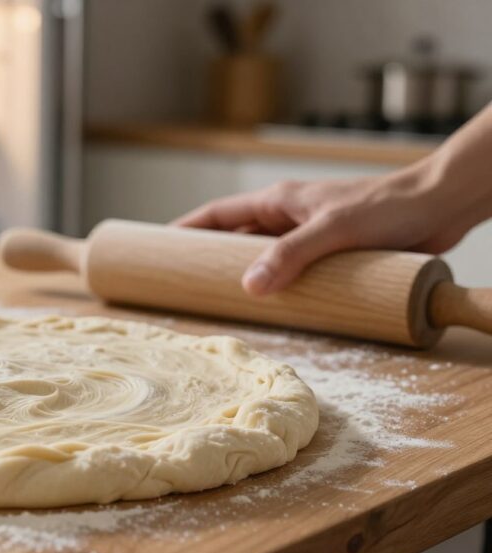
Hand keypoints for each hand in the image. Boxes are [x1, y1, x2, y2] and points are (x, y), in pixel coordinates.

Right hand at [172, 167, 483, 295]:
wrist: (440, 203)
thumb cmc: (387, 206)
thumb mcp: (331, 230)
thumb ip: (289, 257)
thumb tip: (248, 288)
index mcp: (279, 201)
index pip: (217, 214)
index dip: (185, 230)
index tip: (158, 246)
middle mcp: (289, 215)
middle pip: (235, 237)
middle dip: (208, 258)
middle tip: (184, 284)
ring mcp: (310, 233)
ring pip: (264, 255)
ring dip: (245, 275)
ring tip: (222, 302)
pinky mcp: (333, 252)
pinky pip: (293, 270)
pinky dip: (279, 286)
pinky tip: (276, 307)